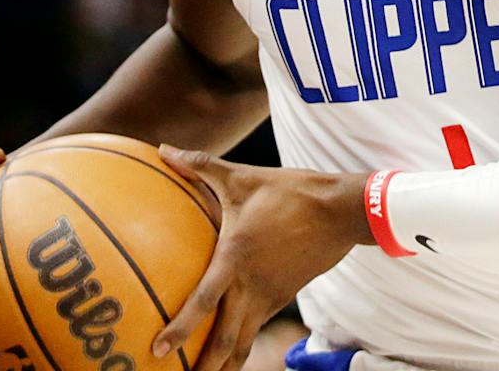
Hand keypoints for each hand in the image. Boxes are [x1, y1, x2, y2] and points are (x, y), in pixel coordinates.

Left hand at [150, 147, 368, 370]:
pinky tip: (230, 350)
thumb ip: (199, 166)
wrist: (340, 210)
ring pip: (243, 342)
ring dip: (224, 365)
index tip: (158, 349)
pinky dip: (241, 345)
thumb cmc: (289, 192)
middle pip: (224, 340)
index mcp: (235, 259)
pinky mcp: (283, 296)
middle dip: (203, 367)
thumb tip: (164, 150)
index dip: (179, 329)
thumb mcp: (242, 177)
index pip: (202, 303)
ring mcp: (270, 295)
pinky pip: (256, 327)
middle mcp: (251, 286)